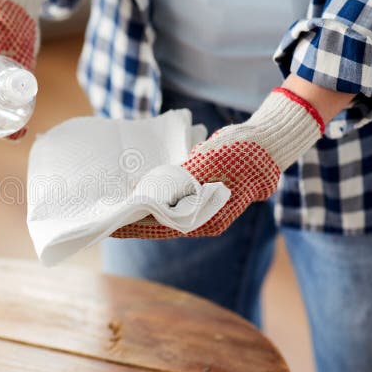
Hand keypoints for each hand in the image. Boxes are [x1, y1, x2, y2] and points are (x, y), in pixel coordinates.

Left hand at [112, 87, 325, 237]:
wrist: (265, 142)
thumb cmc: (239, 154)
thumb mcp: (206, 166)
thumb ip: (177, 182)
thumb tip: (146, 196)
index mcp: (207, 220)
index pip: (162, 228)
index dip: (135, 227)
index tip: (111, 225)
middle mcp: (203, 218)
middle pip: (160, 223)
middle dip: (133, 219)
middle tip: (105, 216)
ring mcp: (202, 206)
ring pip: (163, 211)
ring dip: (140, 207)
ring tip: (115, 204)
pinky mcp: (199, 192)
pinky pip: (170, 198)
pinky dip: (153, 195)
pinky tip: (136, 188)